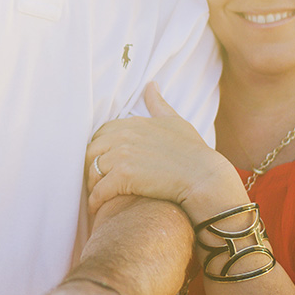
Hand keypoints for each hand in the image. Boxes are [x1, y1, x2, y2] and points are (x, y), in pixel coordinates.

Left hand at [86, 84, 234, 215]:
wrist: (205, 177)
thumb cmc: (193, 151)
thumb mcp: (175, 121)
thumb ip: (158, 104)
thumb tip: (151, 85)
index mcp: (132, 123)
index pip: (101, 134)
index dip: (99, 149)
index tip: (101, 162)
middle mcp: (123, 136)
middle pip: (91, 151)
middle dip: (90, 166)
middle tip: (94, 181)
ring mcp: (122, 155)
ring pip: (92, 170)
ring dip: (91, 185)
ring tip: (96, 195)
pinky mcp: (123, 176)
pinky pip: (99, 190)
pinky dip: (96, 200)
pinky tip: (98, 209)